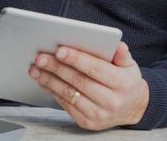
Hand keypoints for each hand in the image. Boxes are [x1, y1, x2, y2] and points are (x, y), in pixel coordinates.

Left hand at [29, 42, 148, 130]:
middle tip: (41, 57)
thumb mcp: (130, 66)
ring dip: (49, 80)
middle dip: (57, 68)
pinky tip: (44, 81)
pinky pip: (66, 105)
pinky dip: (52, 91)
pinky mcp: (87, 122)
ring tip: (36, 68)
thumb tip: (117, 45)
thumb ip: (122, 54)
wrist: (131, 108)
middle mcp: (111, 101)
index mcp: (122, 84)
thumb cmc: (126, 82)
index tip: (60, 50)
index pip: (95, 69)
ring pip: (69, 94)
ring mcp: (98, 114)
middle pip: (78, 81)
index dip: (76, 59)